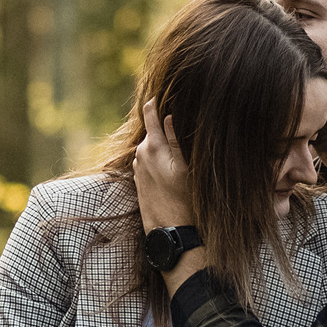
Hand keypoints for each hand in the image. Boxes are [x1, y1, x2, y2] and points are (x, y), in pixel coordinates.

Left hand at [133, 99, 193, 232]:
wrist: (172, 233)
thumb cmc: (186, 201)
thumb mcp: (187, 167)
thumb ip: (175, 139)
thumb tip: (169, 115)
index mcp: (152, 147)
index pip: (150, 113)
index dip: (157, 101)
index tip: (164, 93)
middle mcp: (140, 155)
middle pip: (153, 131)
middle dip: (165, 127)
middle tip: (184, 125)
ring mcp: (138, 169)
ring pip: (152, 147)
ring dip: (163, 146)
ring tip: (182, 153)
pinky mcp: (139, 182)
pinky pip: (149, 162)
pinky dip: (160, 160)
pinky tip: (174, 169)